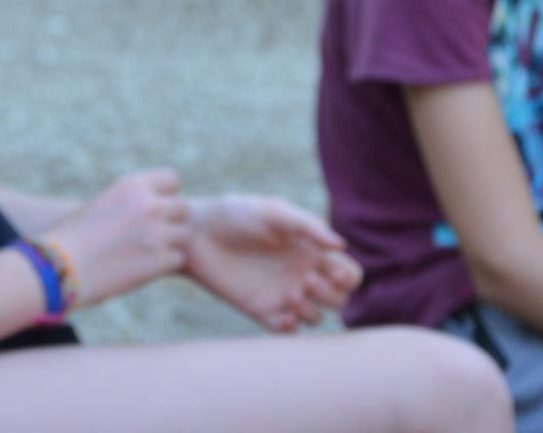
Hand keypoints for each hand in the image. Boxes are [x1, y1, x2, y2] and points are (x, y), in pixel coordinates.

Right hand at [42, 168, 191, 307]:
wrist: (58, 269)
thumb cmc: (71, 238)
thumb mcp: (102, 206)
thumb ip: (131, 203)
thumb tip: (156, 209)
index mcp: (131, 185)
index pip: (172, 179)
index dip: (165, 195)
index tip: (152, 209)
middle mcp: (148, 205)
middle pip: (184, 208)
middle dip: (172, 221)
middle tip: (151, 235)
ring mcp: (156, 233)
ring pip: (184, 235)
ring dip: (170, 244)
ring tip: (144, 253)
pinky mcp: (158, 261)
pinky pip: (177, 259)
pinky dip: (163, 265)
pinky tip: (141, 268)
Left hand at [181, 194, 361, 332]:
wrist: (194, 234)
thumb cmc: (234, 214)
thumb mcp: (272, 212)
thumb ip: (307, 226)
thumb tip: (340, 245)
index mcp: (310, 250)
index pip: (348, 273)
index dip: (348, 277)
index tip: (332, 270)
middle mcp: (301, 274)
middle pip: (338, 299)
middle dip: (331, 294)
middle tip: (304, 280)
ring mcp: (282, 294)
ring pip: (316, 317)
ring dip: (311, 312)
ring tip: (290, 294)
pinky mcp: (261, 310)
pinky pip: (287, 330)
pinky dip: (291, 329)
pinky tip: (282, 317)